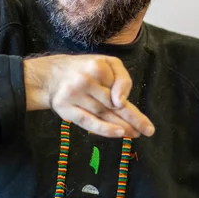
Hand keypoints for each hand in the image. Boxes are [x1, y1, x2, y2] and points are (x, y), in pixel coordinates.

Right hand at [23, 55, 154, 138]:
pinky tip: (119, 133)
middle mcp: (85, 80)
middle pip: (114, 103)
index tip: (135, 109)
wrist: (50, 75)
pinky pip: (88, 121)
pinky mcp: (65, 110)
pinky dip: (104, 129)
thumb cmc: (85, 70)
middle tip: (148, 130)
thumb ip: (121, 78)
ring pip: (103, 114)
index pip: (119, 86)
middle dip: (133, 118)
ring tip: (135, 134)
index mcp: (97, 66)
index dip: (127, 98)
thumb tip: (122, 102)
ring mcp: (74, 96)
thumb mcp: (106, 63)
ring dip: (122, 126)